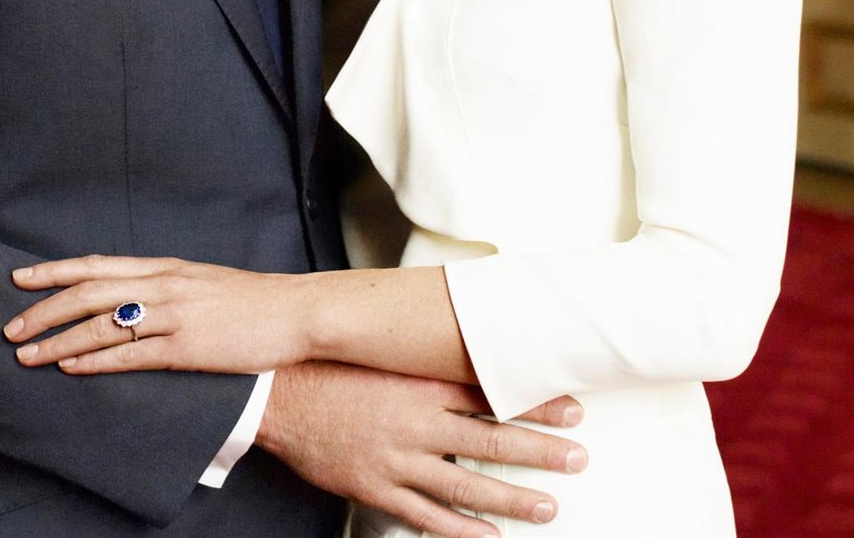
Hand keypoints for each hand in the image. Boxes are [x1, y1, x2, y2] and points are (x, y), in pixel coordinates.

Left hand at [5, 253, 307, 373]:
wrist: (293, 311)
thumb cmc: (248, 299)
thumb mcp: (199, 280)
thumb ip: (163, 284)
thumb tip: (127, 293)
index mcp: (164, 267)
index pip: (97, 264)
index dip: (55, 271)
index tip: (20, 278)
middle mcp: (163, 285)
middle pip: (89, 292)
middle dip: (44, 310)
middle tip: (9, 327)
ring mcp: (174, 315)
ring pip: (101, 324)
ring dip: (59, 340)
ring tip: (28, 354)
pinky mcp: (187, 346)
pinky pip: (131, 354)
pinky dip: (96, 360)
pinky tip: (71, 367)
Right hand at [258, 362, 586, 537]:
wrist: (277, 392)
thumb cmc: (331, 365)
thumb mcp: (381, 346)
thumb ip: (424, 350)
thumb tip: (465, 335)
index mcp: (418, 380)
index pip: (491, 391)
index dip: (534, 401)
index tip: (572, 407)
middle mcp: (414, 420)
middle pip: (491, 439)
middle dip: (540, 450)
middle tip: (576, 457)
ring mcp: (397, 459)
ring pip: (466, 484)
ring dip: (512, 498)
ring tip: (548, 506)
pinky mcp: (377, 487)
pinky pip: (426, 516)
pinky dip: (461, 531)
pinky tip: (489, 537)